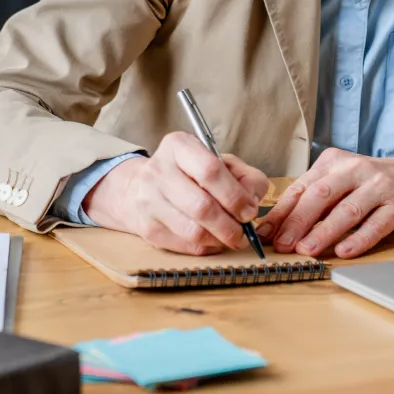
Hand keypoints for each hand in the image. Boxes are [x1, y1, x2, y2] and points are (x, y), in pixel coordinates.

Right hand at [82, 131, 268, 255]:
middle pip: (201, 206)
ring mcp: (148, 201)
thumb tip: (252, 202)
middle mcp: (158, 171)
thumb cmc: (191, 173)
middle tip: (244, 233)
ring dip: (220, 240)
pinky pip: (184, 245)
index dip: (235, 195)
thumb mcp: (221, 162)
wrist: (141, 187)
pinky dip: (206, 248)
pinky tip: (214, 241)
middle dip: (230, 225)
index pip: (210, 171)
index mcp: (178, 146)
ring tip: (232, 238)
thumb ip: (246, 177)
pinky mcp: (147, 228)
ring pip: (193, 231)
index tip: (250, 211)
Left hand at [255, 144, 393, 259]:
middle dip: (297, 221)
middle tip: (282, 244)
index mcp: (335, 163)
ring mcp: (379, 187)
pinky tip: (345, 252)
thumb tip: (281, 227)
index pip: (301, 187)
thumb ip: (316, 198)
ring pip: (347, 210)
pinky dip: (360, 239)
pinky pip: (376, 224)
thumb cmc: (375, 182)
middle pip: (320, 195)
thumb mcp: (343, 180)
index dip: (281, 212)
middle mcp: (355, 170)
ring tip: (307, 250)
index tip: (264, 234)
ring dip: (324, 232)